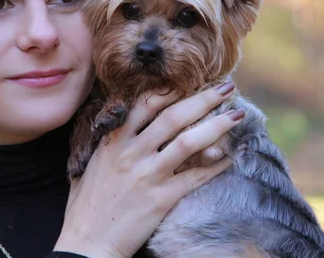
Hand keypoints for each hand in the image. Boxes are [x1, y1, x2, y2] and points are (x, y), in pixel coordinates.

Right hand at [53, 83, 241, 257]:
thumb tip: (119, 125)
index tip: (189, 81)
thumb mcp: (90, 165)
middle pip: (173, 116)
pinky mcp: (162, 199)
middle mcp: (131, 153)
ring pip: (188, 142)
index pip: (144, 105)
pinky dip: (215, 165)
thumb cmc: (86, 206)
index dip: (170, 90)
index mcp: (113, 141)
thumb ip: (107, 143)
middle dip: (203, 98)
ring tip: (238, 115)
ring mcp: (148, 175)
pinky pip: (195, 177)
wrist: (88, 243)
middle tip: (226, 87)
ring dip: (217, 125)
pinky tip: (230, 156)